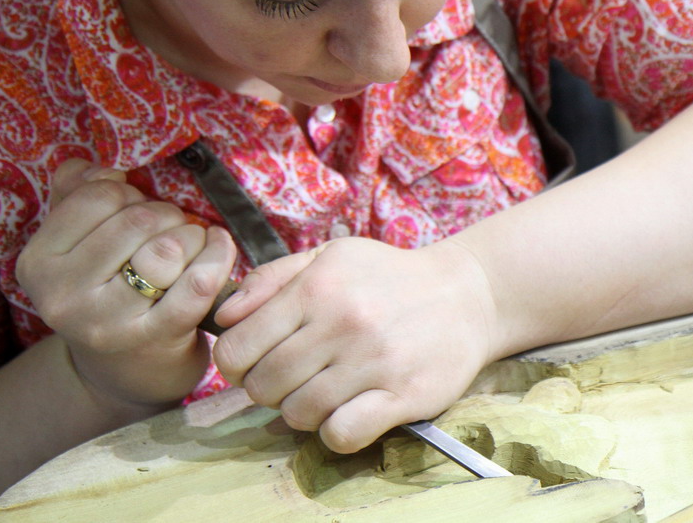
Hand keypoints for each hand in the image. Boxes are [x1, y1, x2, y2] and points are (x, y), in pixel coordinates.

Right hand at [17, 159, 236, 409]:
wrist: (126, 371)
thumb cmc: (107, 291)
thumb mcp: (76, 244)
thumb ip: (75, 193)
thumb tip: (97, 166)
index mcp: (37, 263)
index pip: (98, 196)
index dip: (129, 193)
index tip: (137, 210)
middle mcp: (63, 296)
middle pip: (139, 220)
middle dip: (167, 214)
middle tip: (172, 228)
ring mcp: (107, 322)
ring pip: (169, 248)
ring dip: (192, 235)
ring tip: (191, 243)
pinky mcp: (152, 339)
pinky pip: (198, 282)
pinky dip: (218, 256)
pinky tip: (219, 247)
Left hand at [211, 237, 496, 452]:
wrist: (468, 295)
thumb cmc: (390, 276)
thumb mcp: (330, 257)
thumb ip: (271, 279)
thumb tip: (224, 316)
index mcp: (318, 287)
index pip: (238, 348)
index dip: (235, 364)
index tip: (254, 363)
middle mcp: (344, 322)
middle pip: (265, 386)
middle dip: (268, 389)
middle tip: (293, 378)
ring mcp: (375, 361)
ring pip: (299, 414)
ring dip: (303, 411)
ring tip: (324, 391)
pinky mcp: (403, 394)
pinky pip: (342, 434)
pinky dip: (336, 431)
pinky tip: (349, 411)